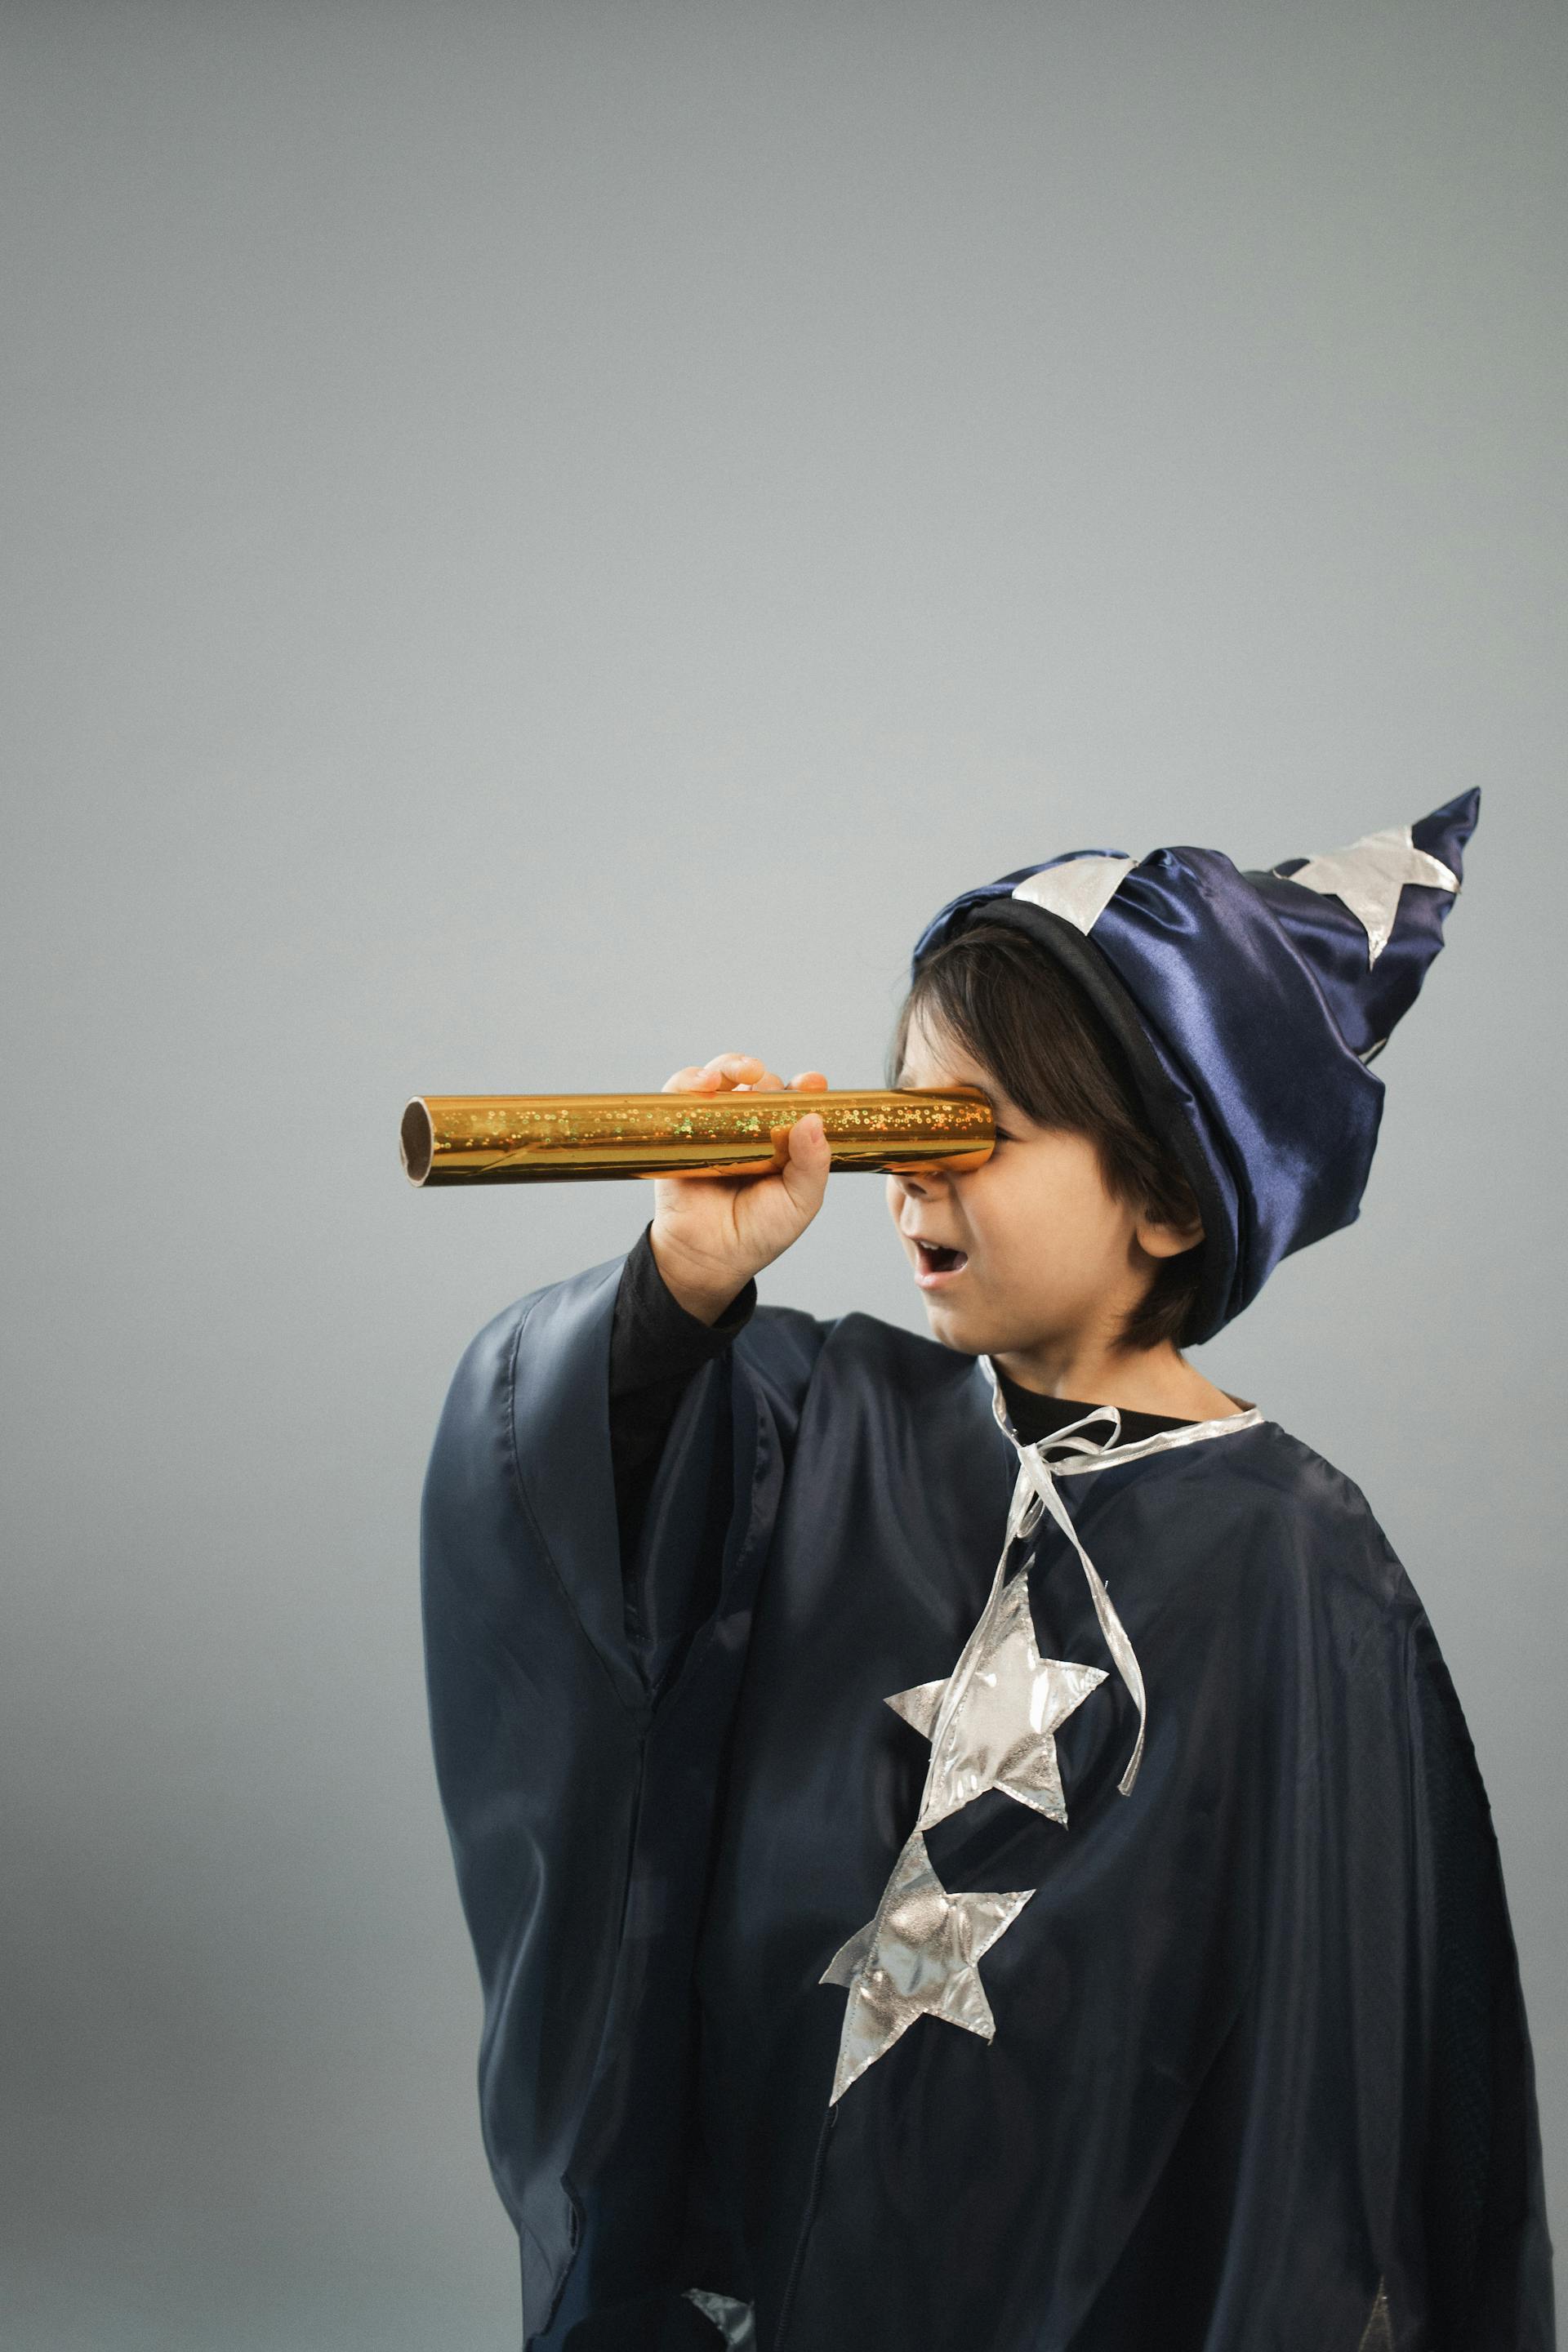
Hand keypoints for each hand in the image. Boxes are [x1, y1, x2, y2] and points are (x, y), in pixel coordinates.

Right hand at [649, 1053, 830, 1321]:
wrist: (708, 1258)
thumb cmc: (759, 1233)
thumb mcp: (799, 1202)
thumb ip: (812, 1165)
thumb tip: (813, 1119)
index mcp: (784, 1140)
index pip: (796, 1102)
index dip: (805, 1087)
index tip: (812, 1083)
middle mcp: (751, 1127)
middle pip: (760, 1083)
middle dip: (768, 1078)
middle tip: (772, 1084)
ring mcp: (715, 1125)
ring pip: (723, 1078)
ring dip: (733, 1064)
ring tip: (745, 1070)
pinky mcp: (681, 1127)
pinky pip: (682, 1092)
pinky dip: (691, 1079)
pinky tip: (705, 1082)